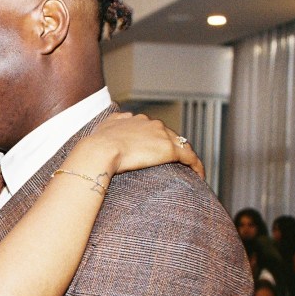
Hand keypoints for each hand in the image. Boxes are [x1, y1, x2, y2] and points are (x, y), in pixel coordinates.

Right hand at [76, 112, 203, 178]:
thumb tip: (114, 122)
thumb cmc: (95, 146)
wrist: (99, 151)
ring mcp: (161, 135)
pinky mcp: (169, 148)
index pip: (154, 129)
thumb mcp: (102, 129)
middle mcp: (151, 123)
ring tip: (191, 172)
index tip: (159, 154)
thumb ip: (111, 124)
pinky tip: (199, 176)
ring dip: (187, 157)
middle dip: (174, 148)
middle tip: (178, 165)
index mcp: (136, 119)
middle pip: (170, 136)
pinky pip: (190, 157)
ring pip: (182, 145)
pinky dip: (196, 166)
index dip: (158, 142)